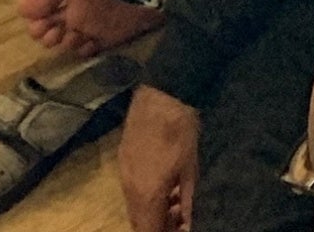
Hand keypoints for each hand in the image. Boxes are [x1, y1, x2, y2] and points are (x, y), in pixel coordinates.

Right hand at [119, 88, 200, 231]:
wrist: (159, 94)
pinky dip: (147, 197)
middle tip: (179, 223)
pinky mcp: (123, 163)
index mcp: (146, 194)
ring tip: (176, 206)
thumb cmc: (180, 130)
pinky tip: (166, 188)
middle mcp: (129, 190)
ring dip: (153, 212)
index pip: (148, 230)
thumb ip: (187, 200)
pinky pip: (132, 191)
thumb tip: (187, 224)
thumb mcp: (190, 167)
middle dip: (157, 226)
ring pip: (135, 207)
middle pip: (139, 222)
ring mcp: (123, 175)